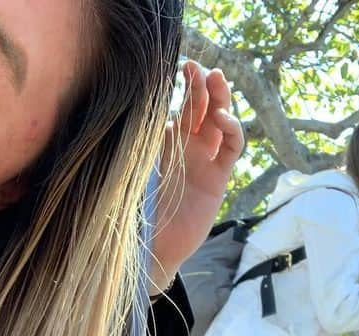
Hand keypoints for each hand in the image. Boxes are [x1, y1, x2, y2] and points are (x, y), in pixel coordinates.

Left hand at [150, 61, 244, 291]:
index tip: (178, 65)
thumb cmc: (137, 212)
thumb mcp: (133, 171)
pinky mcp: (218, 178)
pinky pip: (231, 148)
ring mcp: (206, 161)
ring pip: (220, 122)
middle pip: (202, 108)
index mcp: (167, 143)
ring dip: (221, 99)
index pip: (181, 107)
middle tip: (199, 66)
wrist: (154, 247)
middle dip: (202, 85)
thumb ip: (136, 145)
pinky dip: (232, 130)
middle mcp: (188, 149)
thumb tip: (126, 111)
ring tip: (216, 81)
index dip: (183, 86)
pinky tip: (222, 117)